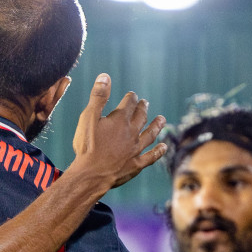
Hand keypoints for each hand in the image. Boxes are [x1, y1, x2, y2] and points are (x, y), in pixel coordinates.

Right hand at [69, 74, 166, 190]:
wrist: (91, 174)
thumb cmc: (87, 146)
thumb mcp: (88, 118)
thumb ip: (98, 97)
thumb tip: (105, 76)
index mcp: (120, 120)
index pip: (129, 104)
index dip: (131, 98)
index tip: (132, 95)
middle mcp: (131, 133)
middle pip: (140, 117)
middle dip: (143, 109)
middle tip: (145, 103)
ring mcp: (136, 149)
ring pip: (150, 134)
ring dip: (156, 126)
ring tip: (161, 119)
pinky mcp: (136, 164)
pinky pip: (151, 157)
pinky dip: (158, 151)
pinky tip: (164, 147)